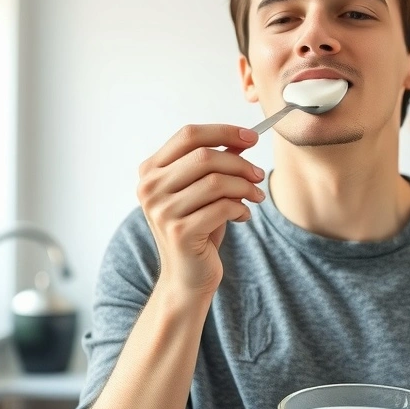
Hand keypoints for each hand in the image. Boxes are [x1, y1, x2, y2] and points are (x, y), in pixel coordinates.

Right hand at [137, 124, 264, 297]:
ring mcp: (162, 211)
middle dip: (240, 163)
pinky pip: (222, 207)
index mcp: (150, 171)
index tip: (251, 137)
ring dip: (245, 187)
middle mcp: (149, 188)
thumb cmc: (197, 229)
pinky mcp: (179, 232)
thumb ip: (216, 163)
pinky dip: (241, 208)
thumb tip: (244, 138)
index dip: (223, 131)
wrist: (186, 277)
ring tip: (256, 196)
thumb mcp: (203, 191)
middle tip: (259, 175)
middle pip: (204, 156)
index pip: (188, 135)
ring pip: (216, 182)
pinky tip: (243, 216)